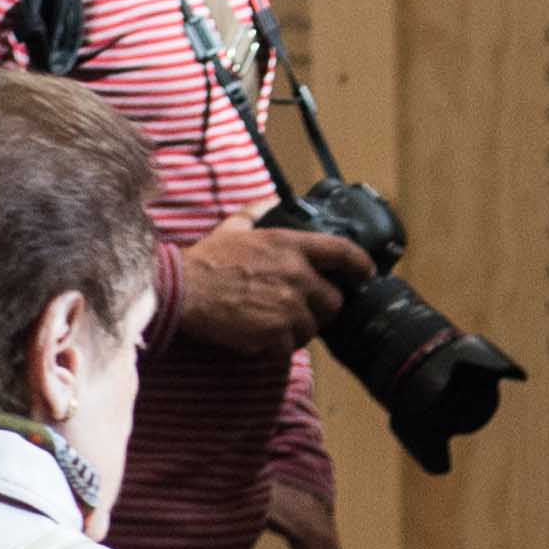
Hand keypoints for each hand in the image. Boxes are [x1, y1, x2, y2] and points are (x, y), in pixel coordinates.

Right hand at [170, 226, 368, 355]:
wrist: (182, 291)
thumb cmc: (204, 260)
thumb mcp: (233, 227)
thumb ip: (257, 212)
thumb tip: (273, 201)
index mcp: (291, 246)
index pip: (343, 253)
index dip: (361, 264)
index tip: (367, 273)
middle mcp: (297, 275)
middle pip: (334, 300)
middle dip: (322, 308)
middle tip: (304, 310)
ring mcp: (288, 305)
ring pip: (313, 327)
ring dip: (299, 329)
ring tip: (278, 326)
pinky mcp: (274, 333)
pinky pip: (290, 346)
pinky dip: (279, 347)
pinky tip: (263, 340)